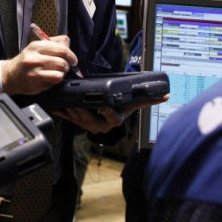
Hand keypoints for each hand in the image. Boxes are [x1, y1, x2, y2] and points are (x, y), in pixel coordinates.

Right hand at [1, 36, 77, 95]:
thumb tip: (68, 44)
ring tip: (57, 72)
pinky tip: (49, 78)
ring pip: (60, 73)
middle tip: (64, 67)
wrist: (11, 75)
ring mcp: (34, 71)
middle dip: (67, 65)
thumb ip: (53, 44)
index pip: (61, 49)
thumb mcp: (37, 47)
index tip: (73, 59)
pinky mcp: (35, 83)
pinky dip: (55, 81)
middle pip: (62, 61)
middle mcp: (34, 58)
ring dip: (62, 74)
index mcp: (36, 46)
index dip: (71, 55)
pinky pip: (54, 82)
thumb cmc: (27, 61)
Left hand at [53, 94, 169, 133]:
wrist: (108, 110)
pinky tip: (56, 107)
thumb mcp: (133, 102)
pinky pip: (70, 118)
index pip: (112, 118)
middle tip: (78, 103)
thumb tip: (165, 96)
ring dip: (72, 112)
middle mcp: (101, 126)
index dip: (107, 113)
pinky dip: (62, 113)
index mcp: (115, 120)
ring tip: (67, 103)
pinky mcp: (79, 121)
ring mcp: (89, 125)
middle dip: (83, 113)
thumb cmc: (121, 106)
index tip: (104, 106)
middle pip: (91, 121)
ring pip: (79, 120)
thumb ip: (148, 99)